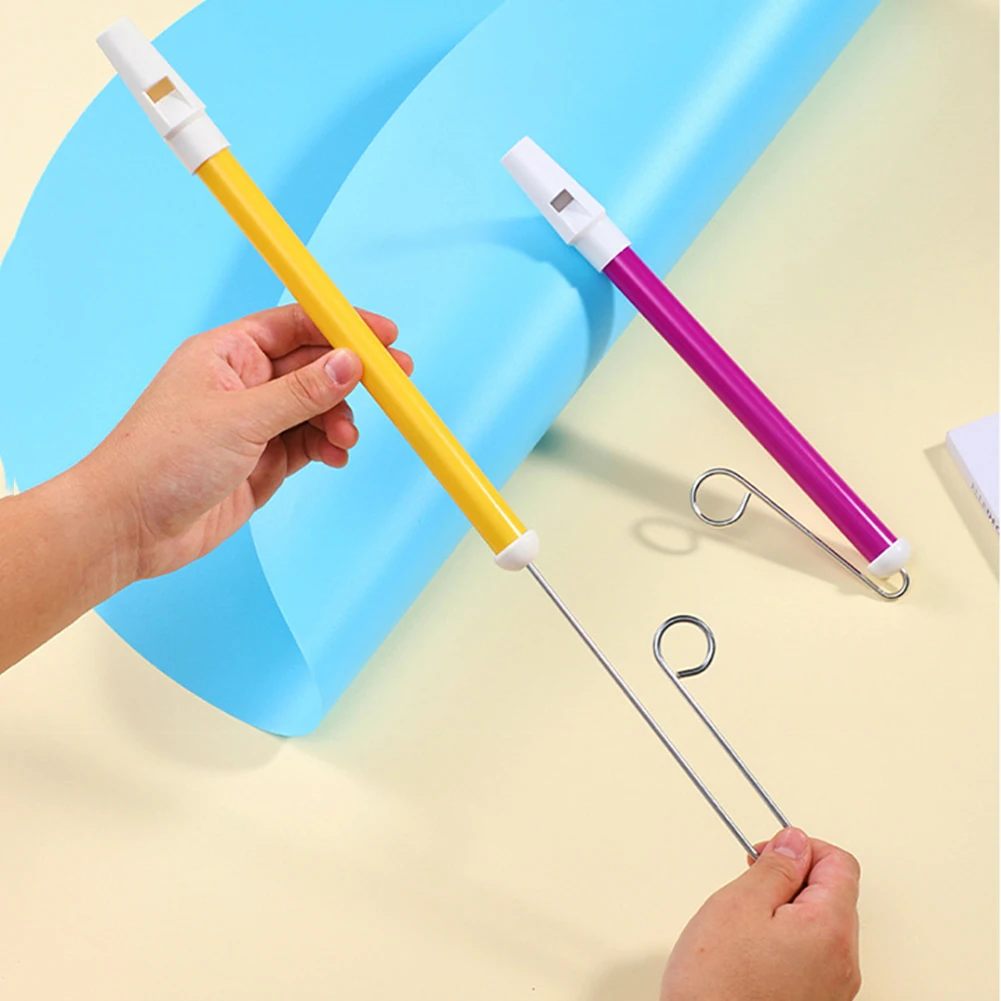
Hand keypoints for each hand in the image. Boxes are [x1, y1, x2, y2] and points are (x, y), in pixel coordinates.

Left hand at [86, 303, 411, 579]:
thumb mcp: (240, 419)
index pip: (295, 325)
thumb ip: (301, 393)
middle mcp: (243, 383)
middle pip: (313, 367)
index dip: (341, 325)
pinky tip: (337, 457)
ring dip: (339, 420)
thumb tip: (350, 363)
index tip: (383, 335)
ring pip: (316, 409)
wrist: (129, 528)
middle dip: (353, 376)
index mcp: (227, 353)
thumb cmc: (162, 460)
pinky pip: (309, 444)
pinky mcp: (262, 462)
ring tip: (346, 440)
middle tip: (395, 382)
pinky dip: (328, 448)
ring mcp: (254, 424)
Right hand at [661, 828, 860, 1000]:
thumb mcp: (738, 905)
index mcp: (830, 930)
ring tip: (744, 925)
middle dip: (792, 880)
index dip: (802, 848)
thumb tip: (795, 842)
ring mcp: (833, 990)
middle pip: (834, 895)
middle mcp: (843, 963)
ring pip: (820, 927)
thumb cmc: (718, 987)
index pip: (840, 863)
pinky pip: (811, 957)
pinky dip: (785, 943)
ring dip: (786, 912)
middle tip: (750, 886)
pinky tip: (750, 953)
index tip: (768, 853)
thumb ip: (774, 868)